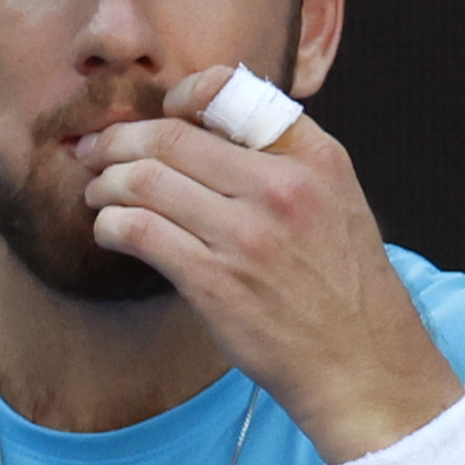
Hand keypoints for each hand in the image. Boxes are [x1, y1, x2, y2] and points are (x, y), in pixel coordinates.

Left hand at [78, 66, 464, 461]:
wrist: (366, 371)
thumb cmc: (350, 297)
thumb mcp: (342, 206)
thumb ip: (289, 165)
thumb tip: (211, 137)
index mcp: (316, 160)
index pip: (231, 92)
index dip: (182, 95)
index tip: (164, 112)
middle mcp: (282, 188)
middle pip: (171, 136)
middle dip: (120, 140)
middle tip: (99, 151)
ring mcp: (246, 235)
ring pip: (145, 180)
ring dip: (107, 183)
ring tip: (99, 194)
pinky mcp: (216, 281)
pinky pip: (140, 230)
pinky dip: (112, 225)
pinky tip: (112, 232)